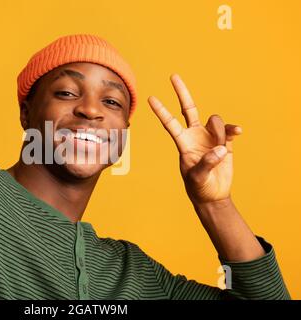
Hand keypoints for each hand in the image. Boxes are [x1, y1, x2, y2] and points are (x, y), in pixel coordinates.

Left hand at [148, 74, 241, 204]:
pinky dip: (233, 129)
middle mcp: (194, 135)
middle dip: (182, 92)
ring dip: (220, 131)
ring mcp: (209, 136)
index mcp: (183, 142)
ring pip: (215, 120)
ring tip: (222, 149)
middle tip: (173, 75)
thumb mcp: (198, 178)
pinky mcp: (223, 141)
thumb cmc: (200, 188)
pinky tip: (238, 133)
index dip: (161, 111)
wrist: (213, 194)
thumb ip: (207, 163)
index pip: (170, 123)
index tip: (150, 98)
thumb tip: (220, 148)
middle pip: (188, 108)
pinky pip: (229, 129)